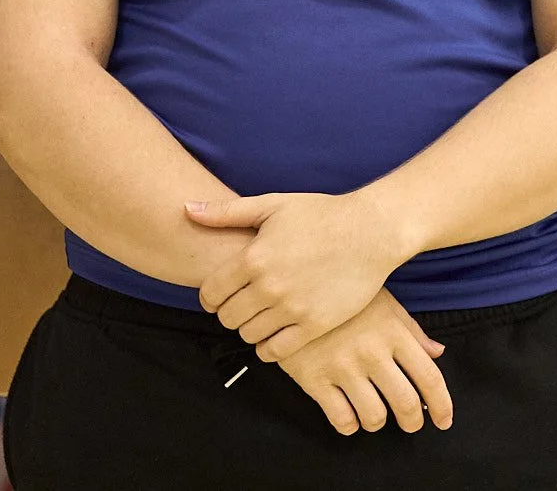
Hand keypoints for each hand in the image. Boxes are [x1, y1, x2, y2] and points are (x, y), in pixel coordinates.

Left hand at [186, 191, 410, 362]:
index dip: (210, 296)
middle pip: (227, 318)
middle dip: (228, 313)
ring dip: (248, 329)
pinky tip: (274, 334)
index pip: (211, 293)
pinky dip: (268, 348)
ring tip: (259, 317)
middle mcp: (269, 286)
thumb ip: (226, 212)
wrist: (370, 231)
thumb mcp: (272, 205)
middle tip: (239, 306)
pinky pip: (277, 351)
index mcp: (254, 257)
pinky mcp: (315, 325)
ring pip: (249, 336)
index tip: (219, 294)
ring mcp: (293, 308)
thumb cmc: (320, 214)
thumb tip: (186, 208)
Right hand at [278, 287, 453, 434]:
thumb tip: (438, 353)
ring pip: (374, 417)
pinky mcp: (313, 378)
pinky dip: (350, 425)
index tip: (443, 421)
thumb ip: (411, 330)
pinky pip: (341, 419)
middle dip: (413, 422)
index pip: (429, 377)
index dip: (443, 405)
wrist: (291, 286)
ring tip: (374, 414)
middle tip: (411, 424)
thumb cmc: (344, 294)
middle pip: (406, 404)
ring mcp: (341, 366)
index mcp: (393, 332)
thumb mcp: (383, 302)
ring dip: (378, 422)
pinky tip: (349, 414)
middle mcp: (371, 351)